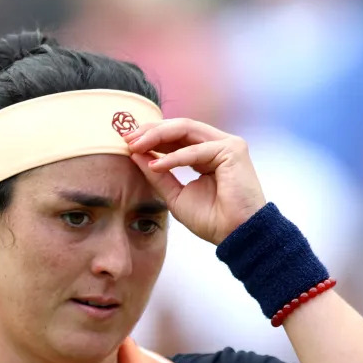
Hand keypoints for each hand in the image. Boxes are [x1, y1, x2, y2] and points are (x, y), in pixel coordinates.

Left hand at [125, 118, 266, 244]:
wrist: (235, 235)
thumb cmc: (211, 219)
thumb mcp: (175, 195)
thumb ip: (158, 175)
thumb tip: (135, 155)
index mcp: (206, 154)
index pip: (176, 136)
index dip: (151, 137)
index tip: (127, 143)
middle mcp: (218, 145)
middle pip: (180, 127)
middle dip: (151, 131)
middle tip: (127, 139)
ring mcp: (227, 145)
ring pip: (187, 129)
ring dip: (158, 136)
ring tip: (136, 146)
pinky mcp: (233, 150)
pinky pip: (196, 150)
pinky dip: (174, 157)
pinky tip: (156, 165)